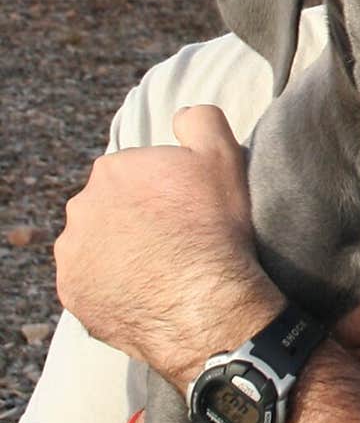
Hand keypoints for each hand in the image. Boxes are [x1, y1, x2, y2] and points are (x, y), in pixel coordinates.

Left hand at [55, 106, 282, 389]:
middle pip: (110, 209)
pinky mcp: (73, 292)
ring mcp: (73, 252)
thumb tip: (182, 118)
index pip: (134, 175)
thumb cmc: (215, 229)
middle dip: (134, 221)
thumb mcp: (222, 157)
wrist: (206, 304)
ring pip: (95, 246)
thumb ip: (200, 120)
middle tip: (172, 242)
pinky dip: (110, 287)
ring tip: (157, 271)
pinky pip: (90, 284)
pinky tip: (142, 294)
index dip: (161, 193)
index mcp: (113, 169)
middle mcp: (81, 206)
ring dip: (118, 254)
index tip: (183, 212)